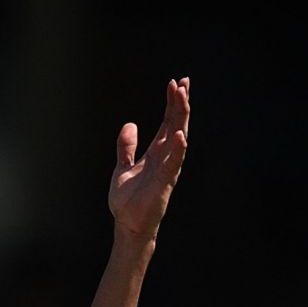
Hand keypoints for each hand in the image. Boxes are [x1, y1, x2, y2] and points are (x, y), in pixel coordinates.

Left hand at [108, 77, 189, 243]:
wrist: (127, 224)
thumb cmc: (128, 200)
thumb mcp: (123, 167)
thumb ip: (127, 147)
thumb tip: (130, 124)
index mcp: (156, 152)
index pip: (167, 122)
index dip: (172, 103)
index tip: (176, 83)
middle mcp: (165, 157)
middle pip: (176, 124)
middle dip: (180, 104)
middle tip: (184, 82)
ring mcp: (167, 169)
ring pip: (178, 138)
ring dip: (180, 118)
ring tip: (183, 97)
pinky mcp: (164, 183)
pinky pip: (173, 164)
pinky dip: (177, 150)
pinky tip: (180, 135)